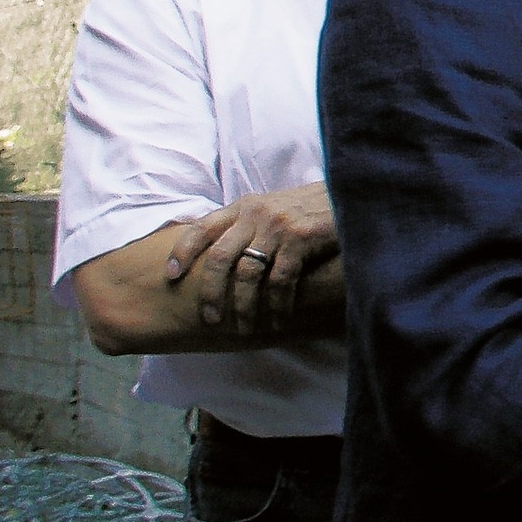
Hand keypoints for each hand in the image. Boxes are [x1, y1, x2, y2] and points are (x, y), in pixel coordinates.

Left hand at [166, 182, 337, 335]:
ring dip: (244, 306)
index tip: (170, 276)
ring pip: (248, 274)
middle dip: (211, 293)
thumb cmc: (312, 207)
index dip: (181, 252)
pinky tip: (278, 319)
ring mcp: (278, 226)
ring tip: (246, 327)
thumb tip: (220, 253)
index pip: (201, 227)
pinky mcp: (301, 239)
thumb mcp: (273, 207)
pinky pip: (280, 280)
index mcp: (244, 206)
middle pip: (219, 258)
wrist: (352, 194)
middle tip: (210, 319)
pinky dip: (277, 304)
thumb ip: (248, 224)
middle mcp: (256, 213)